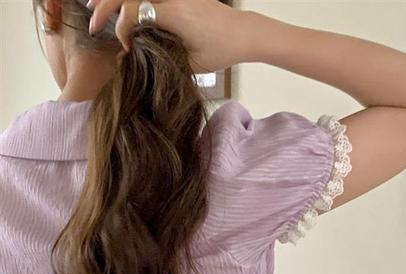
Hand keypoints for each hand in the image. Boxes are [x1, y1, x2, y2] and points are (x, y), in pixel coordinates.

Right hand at [88, 0, 249, 72]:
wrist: (242, 33)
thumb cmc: (220, 51)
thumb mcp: (190, 64)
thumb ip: (162, 59)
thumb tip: (136, 61)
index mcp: (174, 13)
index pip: (134, 13)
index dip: (122, 30)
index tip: (127, 49)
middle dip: (105, 6)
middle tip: (91, 22)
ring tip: (94, 5)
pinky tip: (120, 6)